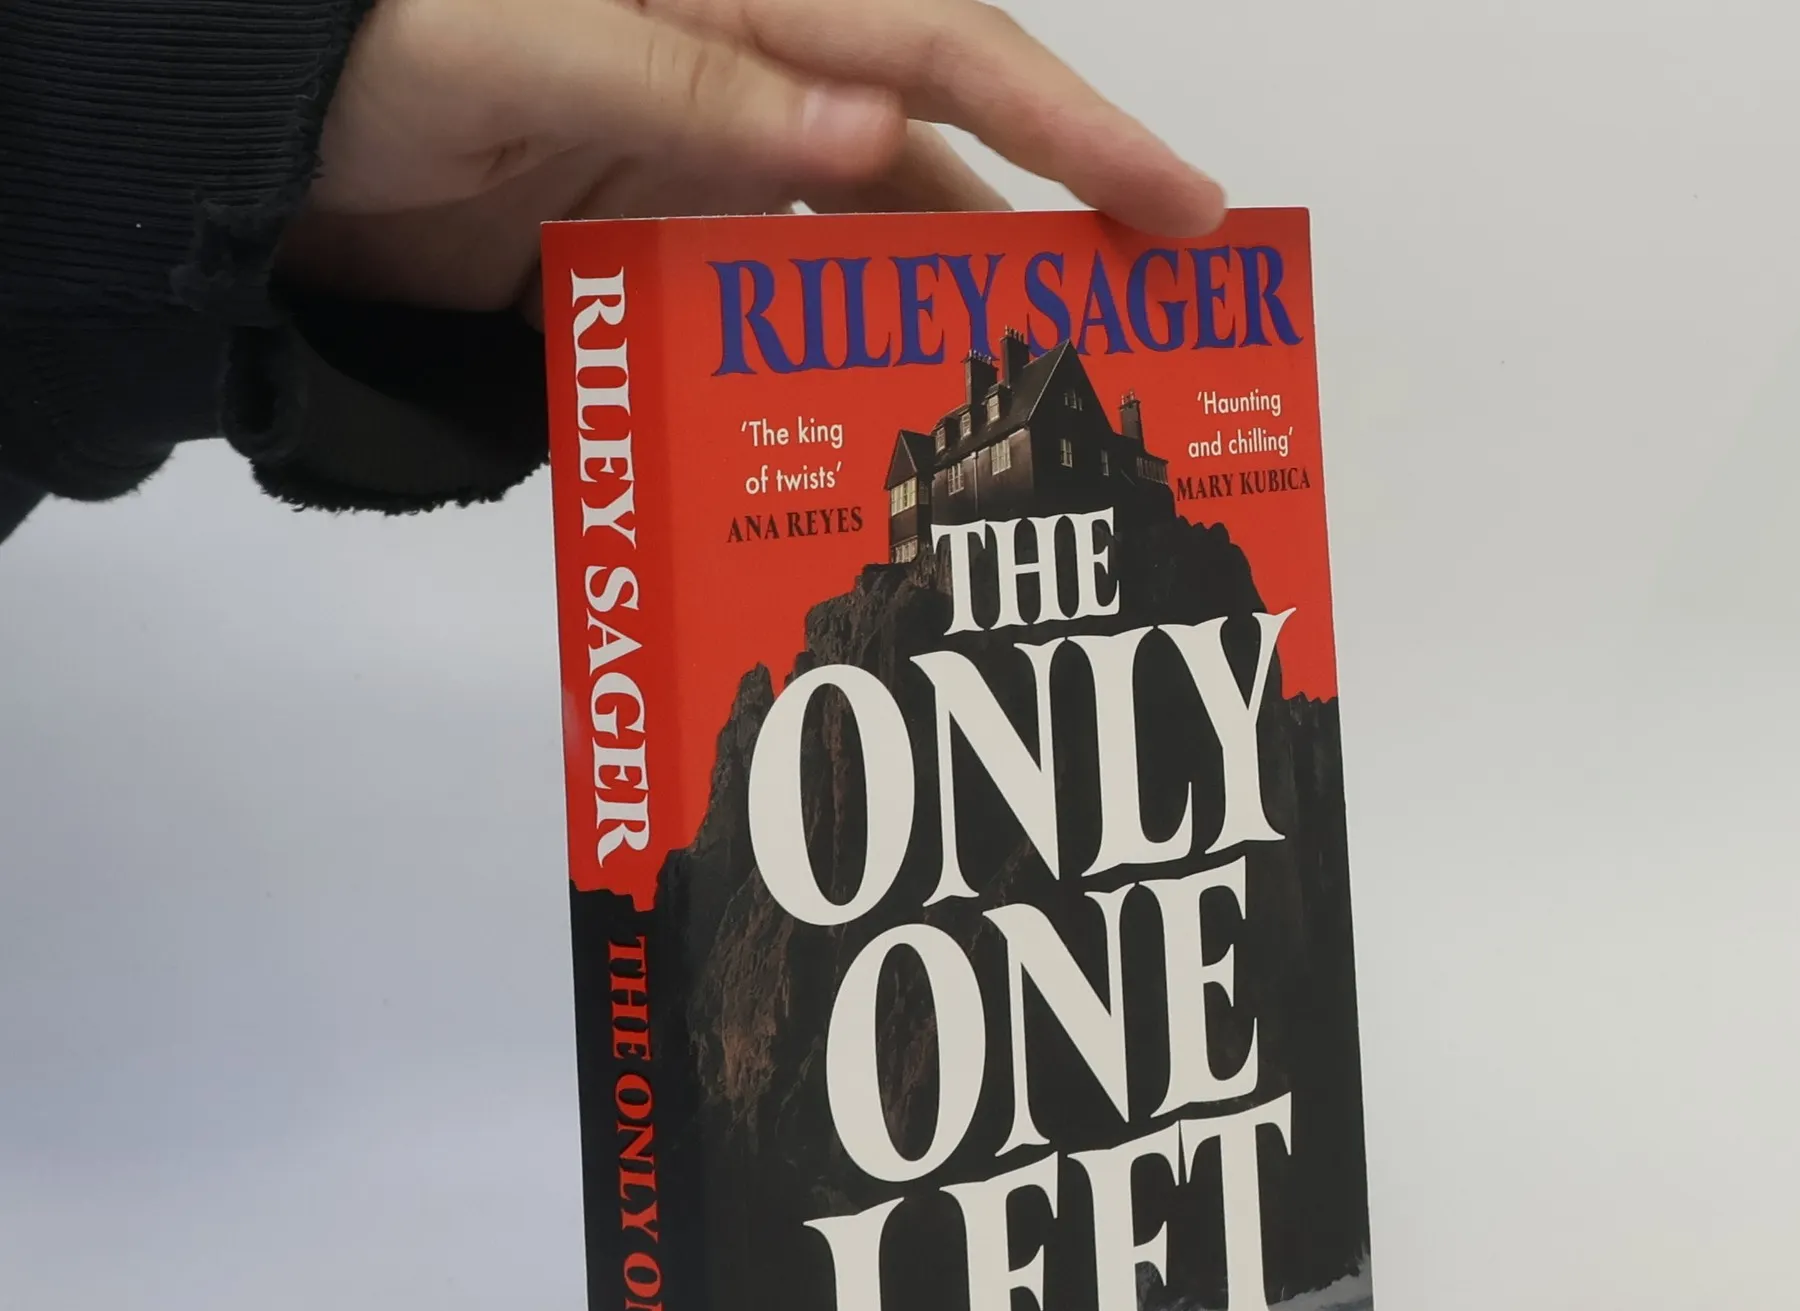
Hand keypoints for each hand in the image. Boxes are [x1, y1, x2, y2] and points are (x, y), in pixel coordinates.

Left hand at [282, 0, 1225, 316]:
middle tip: (1143, 325)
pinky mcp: (666, 236)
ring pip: (869, 228)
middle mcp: (744, 70)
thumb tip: (874, 134)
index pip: (941, 45)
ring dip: (941, 301)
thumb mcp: (517, 52)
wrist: (254, 155)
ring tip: (1030, 393)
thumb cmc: (360, 62)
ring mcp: (708, 159)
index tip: (1178, 207)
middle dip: (1043, 222)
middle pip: (935, 140)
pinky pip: (781, 290)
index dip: (1072, 126)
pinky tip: (874, 408)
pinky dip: (830, 344)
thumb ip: (692, 92)